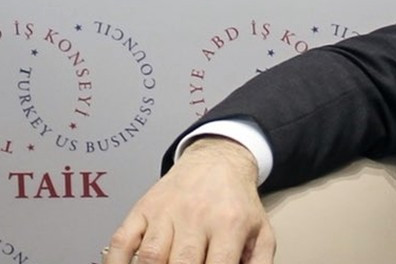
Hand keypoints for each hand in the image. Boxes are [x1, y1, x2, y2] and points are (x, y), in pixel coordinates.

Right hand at [105, 136, 274, 263]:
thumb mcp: (260, 231)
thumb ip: (259, 263)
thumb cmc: (237, 203)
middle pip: (181, 263)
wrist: (217, 161)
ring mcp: (166, 212)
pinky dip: (116, 263)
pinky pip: (121, 241)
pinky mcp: (143, 209)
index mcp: (229, 224)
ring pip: (152, 256)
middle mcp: (196, 217)